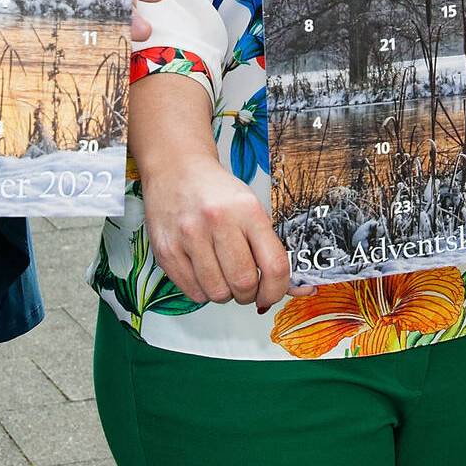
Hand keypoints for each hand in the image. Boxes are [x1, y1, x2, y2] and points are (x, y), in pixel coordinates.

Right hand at [141, 151, 302, 310]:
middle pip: (244, 283)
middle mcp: (217, 221)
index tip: (271, 294)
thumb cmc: (217, 193)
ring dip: (225, 294)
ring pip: (217, 293)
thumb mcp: (252, 210)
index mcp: (247, 209)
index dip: (277, 290)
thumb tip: (300, 288)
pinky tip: (204, 272)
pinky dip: (203, 291)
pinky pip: (192, 292)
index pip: (274, 265)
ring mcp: (188, 236)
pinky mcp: (166, 251)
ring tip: (223, 276)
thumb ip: (273, 249)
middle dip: (249, 294)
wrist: (176, 170)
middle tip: (246, 286)